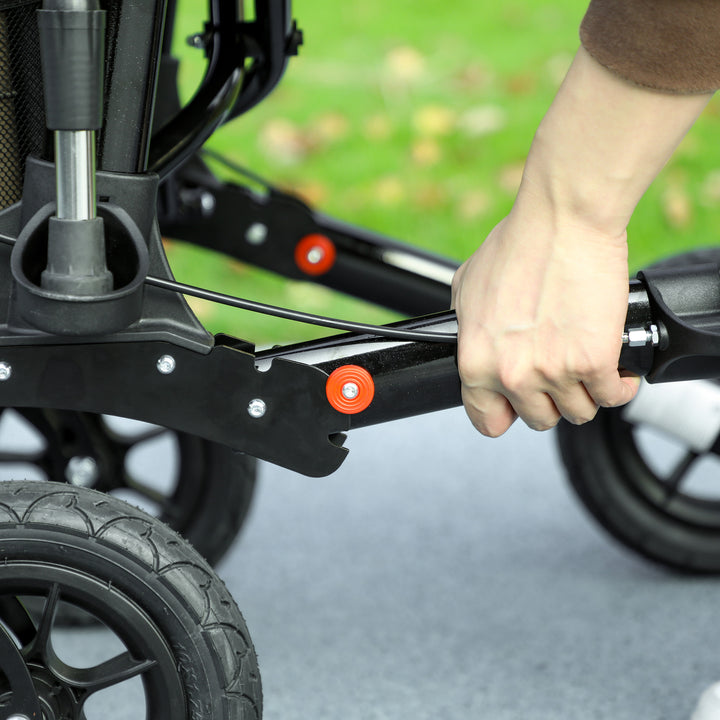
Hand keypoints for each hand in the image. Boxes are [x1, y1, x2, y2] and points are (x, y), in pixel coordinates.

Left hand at [451, 210, 639, 436]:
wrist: (562, 222)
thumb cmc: (517, 246)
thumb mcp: (466, 289)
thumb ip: (467, 329)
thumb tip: (471, 345)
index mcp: (475, 363)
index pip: (486, 421)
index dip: (504, 414)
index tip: (515, 406)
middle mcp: (513, 375)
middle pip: (538, 419)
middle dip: (549, 399)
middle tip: (556, 373)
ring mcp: (555, 372)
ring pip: (578, 412)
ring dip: (584, 393)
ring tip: (584, 366)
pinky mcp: (596, 362)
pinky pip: (613, 397)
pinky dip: (618, 386)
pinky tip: (614, 369)